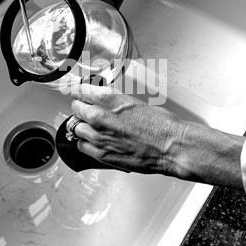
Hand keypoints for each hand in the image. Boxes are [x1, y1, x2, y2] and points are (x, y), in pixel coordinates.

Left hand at [70, 84, 185, 175]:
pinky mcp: (101, 154)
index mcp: (108, 99)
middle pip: (75, 109)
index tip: (74, 92)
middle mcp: (99, 117)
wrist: (170, 146)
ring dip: (83, 127)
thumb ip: (115, 103)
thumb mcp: (135, 103)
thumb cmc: (160, 125)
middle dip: (80, 108)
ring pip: (76, 128)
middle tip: (85, 110)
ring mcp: (98, 137)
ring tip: (92, 128)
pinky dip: (86, 143)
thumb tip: (109, 105)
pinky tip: (94, 142)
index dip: (77, 92)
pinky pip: (82, 146)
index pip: (80, 91)